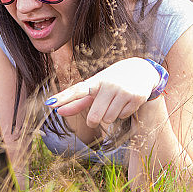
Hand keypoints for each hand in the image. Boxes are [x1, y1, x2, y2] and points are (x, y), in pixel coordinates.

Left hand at [45, 57, 162, 129]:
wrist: (142, 70)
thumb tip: (58, 112)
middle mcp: (109, 84)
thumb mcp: (96, 87)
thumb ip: (78, 101)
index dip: (64, 97)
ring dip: (109, 116)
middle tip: (96, 117)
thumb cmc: (112, 80)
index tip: (50, 103)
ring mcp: (124, 91)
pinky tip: (126, 102)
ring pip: (109, 119)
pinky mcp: (136, 98)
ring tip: (115, 102)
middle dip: (94, 120)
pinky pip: (122, 116)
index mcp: (96, 81)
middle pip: (95, 116)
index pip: (77, 91)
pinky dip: (122, 113)